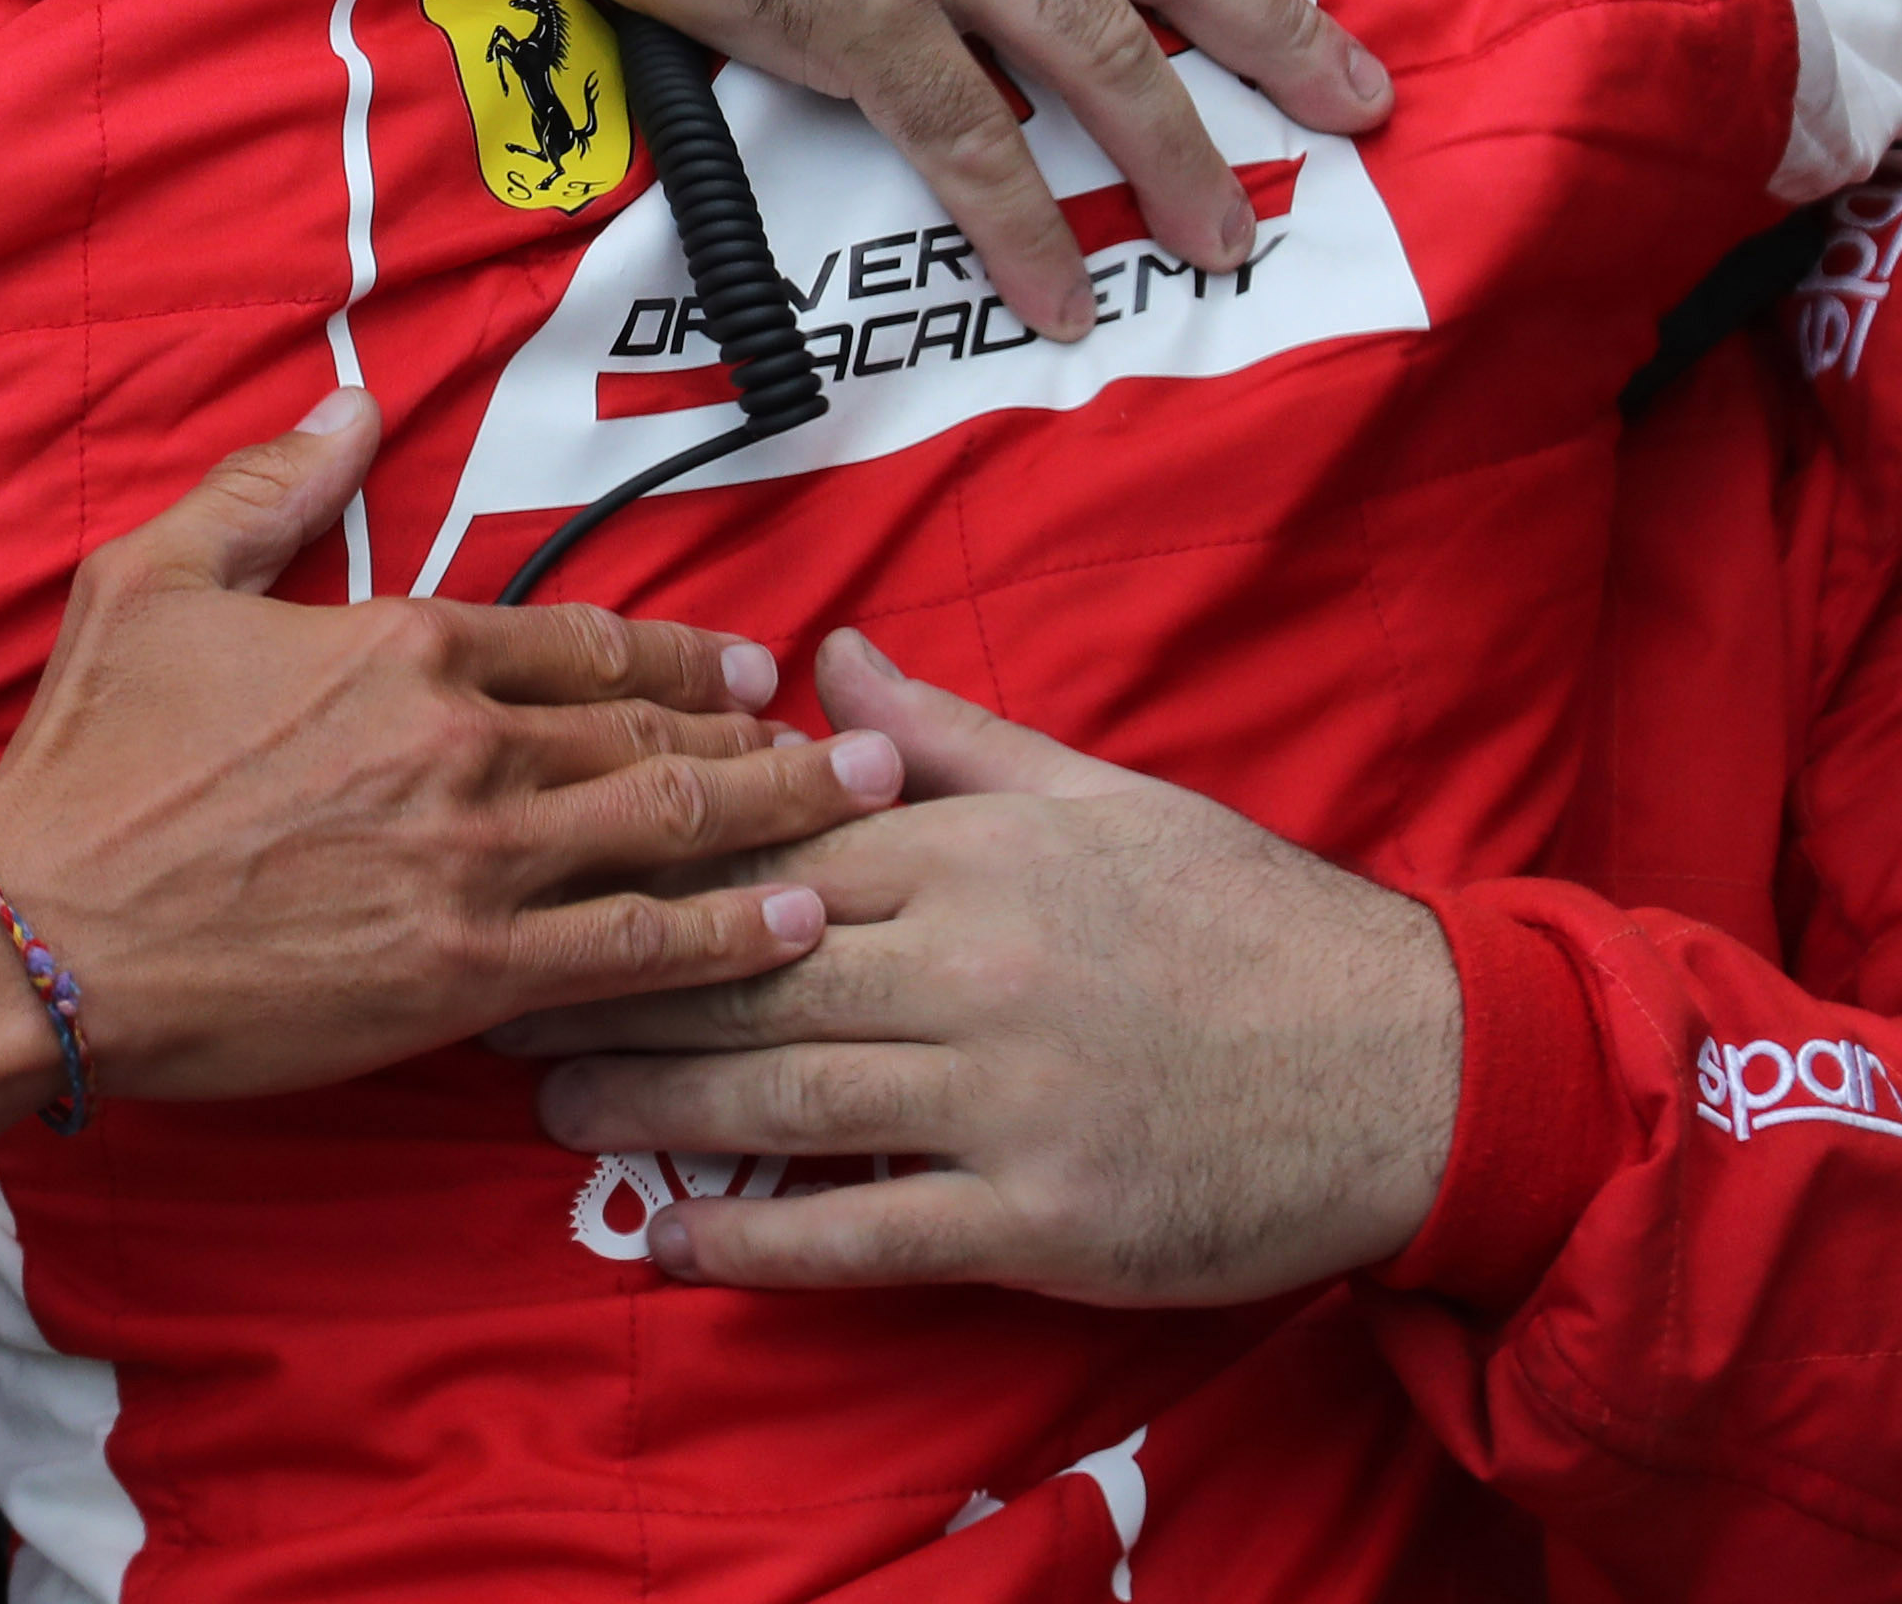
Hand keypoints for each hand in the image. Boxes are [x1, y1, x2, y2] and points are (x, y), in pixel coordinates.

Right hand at [0, 392, 899, 1101]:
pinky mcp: (469, 974)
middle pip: (650, 732)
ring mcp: (477, 864)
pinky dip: (728, 937)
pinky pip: (633, 950)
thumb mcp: (155, 578)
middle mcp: (463, 745)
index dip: (675, 656)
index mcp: (401, 647)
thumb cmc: (89, 761)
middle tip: (849, 746)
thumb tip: (350, 407)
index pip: (580, 641)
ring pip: (669, 828)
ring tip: (866, 814)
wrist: (40, 930)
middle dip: (763, 737)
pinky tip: (797, 928)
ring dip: (782, 819)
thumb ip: (269, 490)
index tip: (745, 667)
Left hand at [491, 630, 1455, 1300]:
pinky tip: (671, 1243)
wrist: (1404, 1066)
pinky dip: (754, 1243)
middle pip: (748, 971)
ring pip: (781, 1096)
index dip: (653, 865)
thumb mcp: (1102, 795)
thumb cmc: (1248, 922)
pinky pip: (863, 1230)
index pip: (773, 850)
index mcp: (982, 852)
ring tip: (550, 1106)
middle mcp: (976, 966)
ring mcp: (1004, 1097)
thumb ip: (949, 734)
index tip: (554, 866)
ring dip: (648, 1107)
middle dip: (610, 985)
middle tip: (496, 997)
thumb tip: (826, 658)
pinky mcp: (1038, 1217)